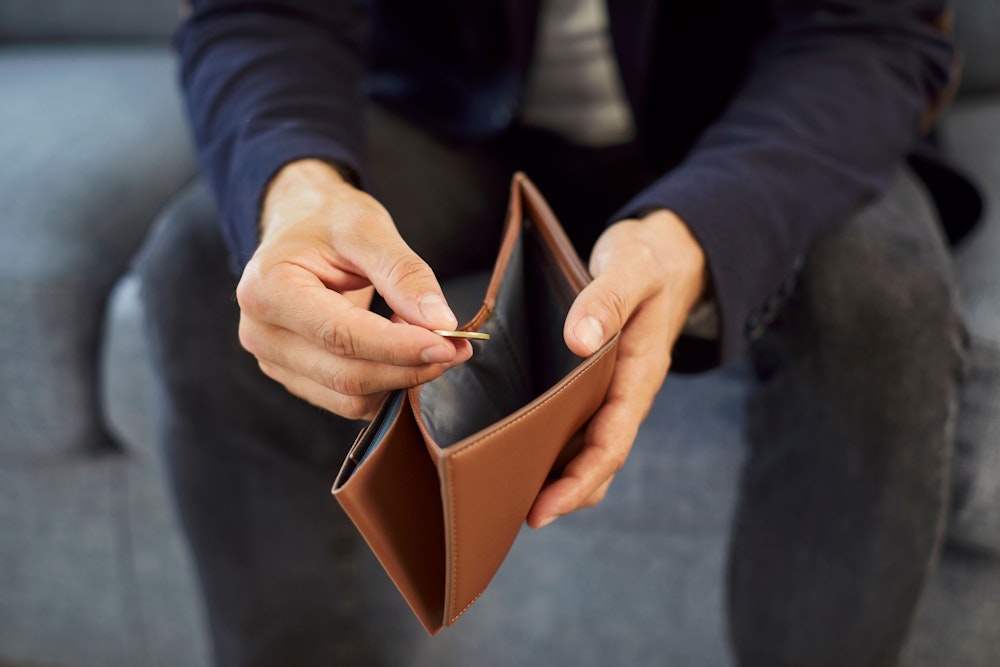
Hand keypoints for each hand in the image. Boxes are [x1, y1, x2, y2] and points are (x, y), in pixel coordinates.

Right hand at [236, 159, 471, 419]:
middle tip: (457, 346)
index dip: (398, 347)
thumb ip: (404, 273)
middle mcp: (262, 333)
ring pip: (349, 398)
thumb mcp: (368, 227)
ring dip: (402, 378)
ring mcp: (274, 361)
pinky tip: (405, 352)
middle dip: (409, 367)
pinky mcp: (295, 377)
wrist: (299, 224)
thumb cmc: (328, 220)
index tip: (447, 343)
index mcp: (268, 289)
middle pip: (346, 375)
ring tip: (433, 341)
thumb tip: (441, 322)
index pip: (341, 335)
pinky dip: (387, 384)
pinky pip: (348, 401)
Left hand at [527, 209, 706, 527]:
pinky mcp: (595, 380)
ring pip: (587, 446)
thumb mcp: (631, 269)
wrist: (666, 253)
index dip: (580, 480)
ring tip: (511, 495)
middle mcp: (626, 391)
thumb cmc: (649, 261)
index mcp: (639, 374)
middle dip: (564, 492)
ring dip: (556, 474)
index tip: (546, 506)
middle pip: (599, 459)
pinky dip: (551, 442)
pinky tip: (517, 449)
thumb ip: (607, 301)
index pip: (613, 442)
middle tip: (516, 514)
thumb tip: (579, 341)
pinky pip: (576, 422)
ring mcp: (611, 389)